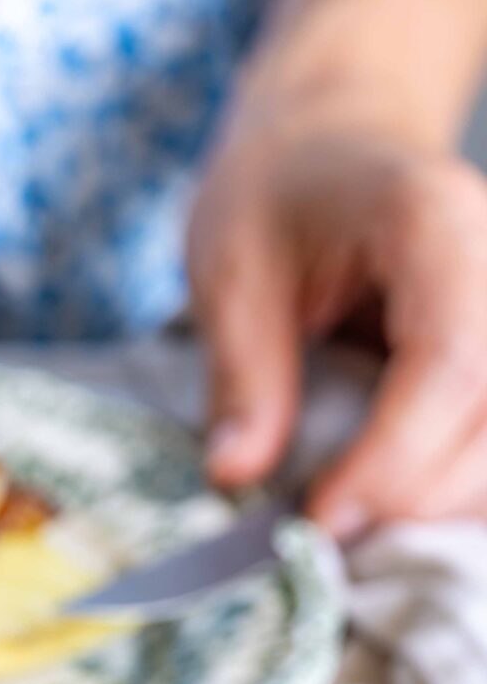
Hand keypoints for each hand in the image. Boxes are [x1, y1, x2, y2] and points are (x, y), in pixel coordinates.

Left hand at [187, 105, 486, 534]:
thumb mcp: (230, 268)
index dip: (394, 459)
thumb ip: (240, 372)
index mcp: (436, 222)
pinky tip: (388, 503)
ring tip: (351, 517)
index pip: (454, 362)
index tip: (319, 518)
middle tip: (323, 533)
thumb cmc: (279, 198)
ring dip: (439, 507)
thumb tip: (236, 475)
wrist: (332, 149)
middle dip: (414, 497)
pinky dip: (452, 495)